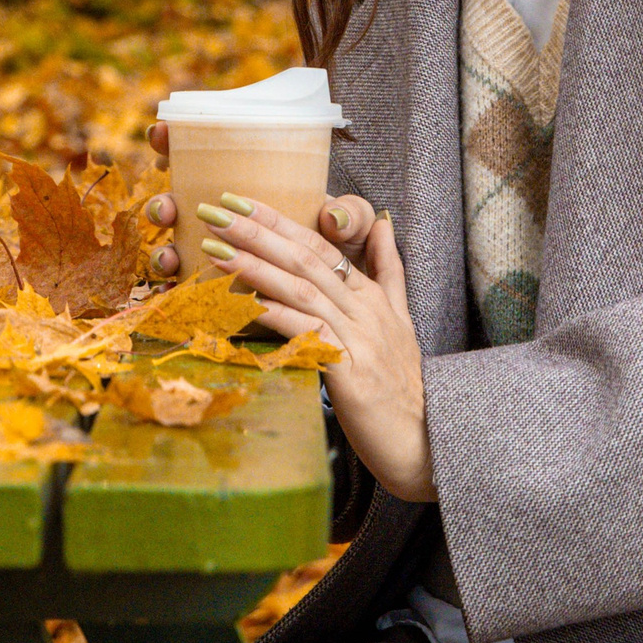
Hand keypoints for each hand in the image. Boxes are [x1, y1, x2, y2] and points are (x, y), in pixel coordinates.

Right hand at [141, 122, 377, 278]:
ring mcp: (213, 262)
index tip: (162, 132)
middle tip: (167, 208)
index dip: (174, 142)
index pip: (202, 158)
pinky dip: (175, 296)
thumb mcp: (352, 230)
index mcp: (248, 190)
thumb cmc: (345, 256)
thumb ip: (350, 215)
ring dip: (162, 252)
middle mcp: (223, 225)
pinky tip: (174, 297)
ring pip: (172, 251)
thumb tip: (332, 218)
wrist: (346, 312)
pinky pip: (185, 297)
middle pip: (176, 205)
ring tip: (169, 258)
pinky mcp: (214, 301)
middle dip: (162, 203)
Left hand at [193, 190, 434, 503]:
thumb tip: (384, 221)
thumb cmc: (404, 386)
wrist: (427, 441)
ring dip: (255, 267)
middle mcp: (365, 310)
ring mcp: (360, 340)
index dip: (278, 221)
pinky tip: (249, 304)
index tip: (238, 200)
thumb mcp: (401, 320)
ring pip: (302, 291)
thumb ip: (388, 271)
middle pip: (305, 259)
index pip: (319, 245)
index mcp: (372, 295)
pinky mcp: (351, 375)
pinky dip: (279, 316)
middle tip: (214, 210)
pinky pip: (310, 336)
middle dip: (257, 232)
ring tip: (215, 248)